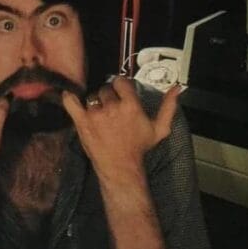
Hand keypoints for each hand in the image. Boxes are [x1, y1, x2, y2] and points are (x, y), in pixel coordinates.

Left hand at [61, 77, 179, 180]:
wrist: (120, 167)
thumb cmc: (139, 147)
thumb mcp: (159, 128)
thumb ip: (168, 107)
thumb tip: (178, 88)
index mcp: (131, 105)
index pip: (121, 81)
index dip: (121, 86)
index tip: (121, 92)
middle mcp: (112, 107)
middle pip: (105, 88)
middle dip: (108, 95)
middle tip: (110, 106)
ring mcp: (95, 114)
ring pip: (91, 96)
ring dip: (94, 102)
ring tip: (99, 113)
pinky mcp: (82, 121)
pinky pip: (70, 101)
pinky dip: (69, 97)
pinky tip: (72, 96)